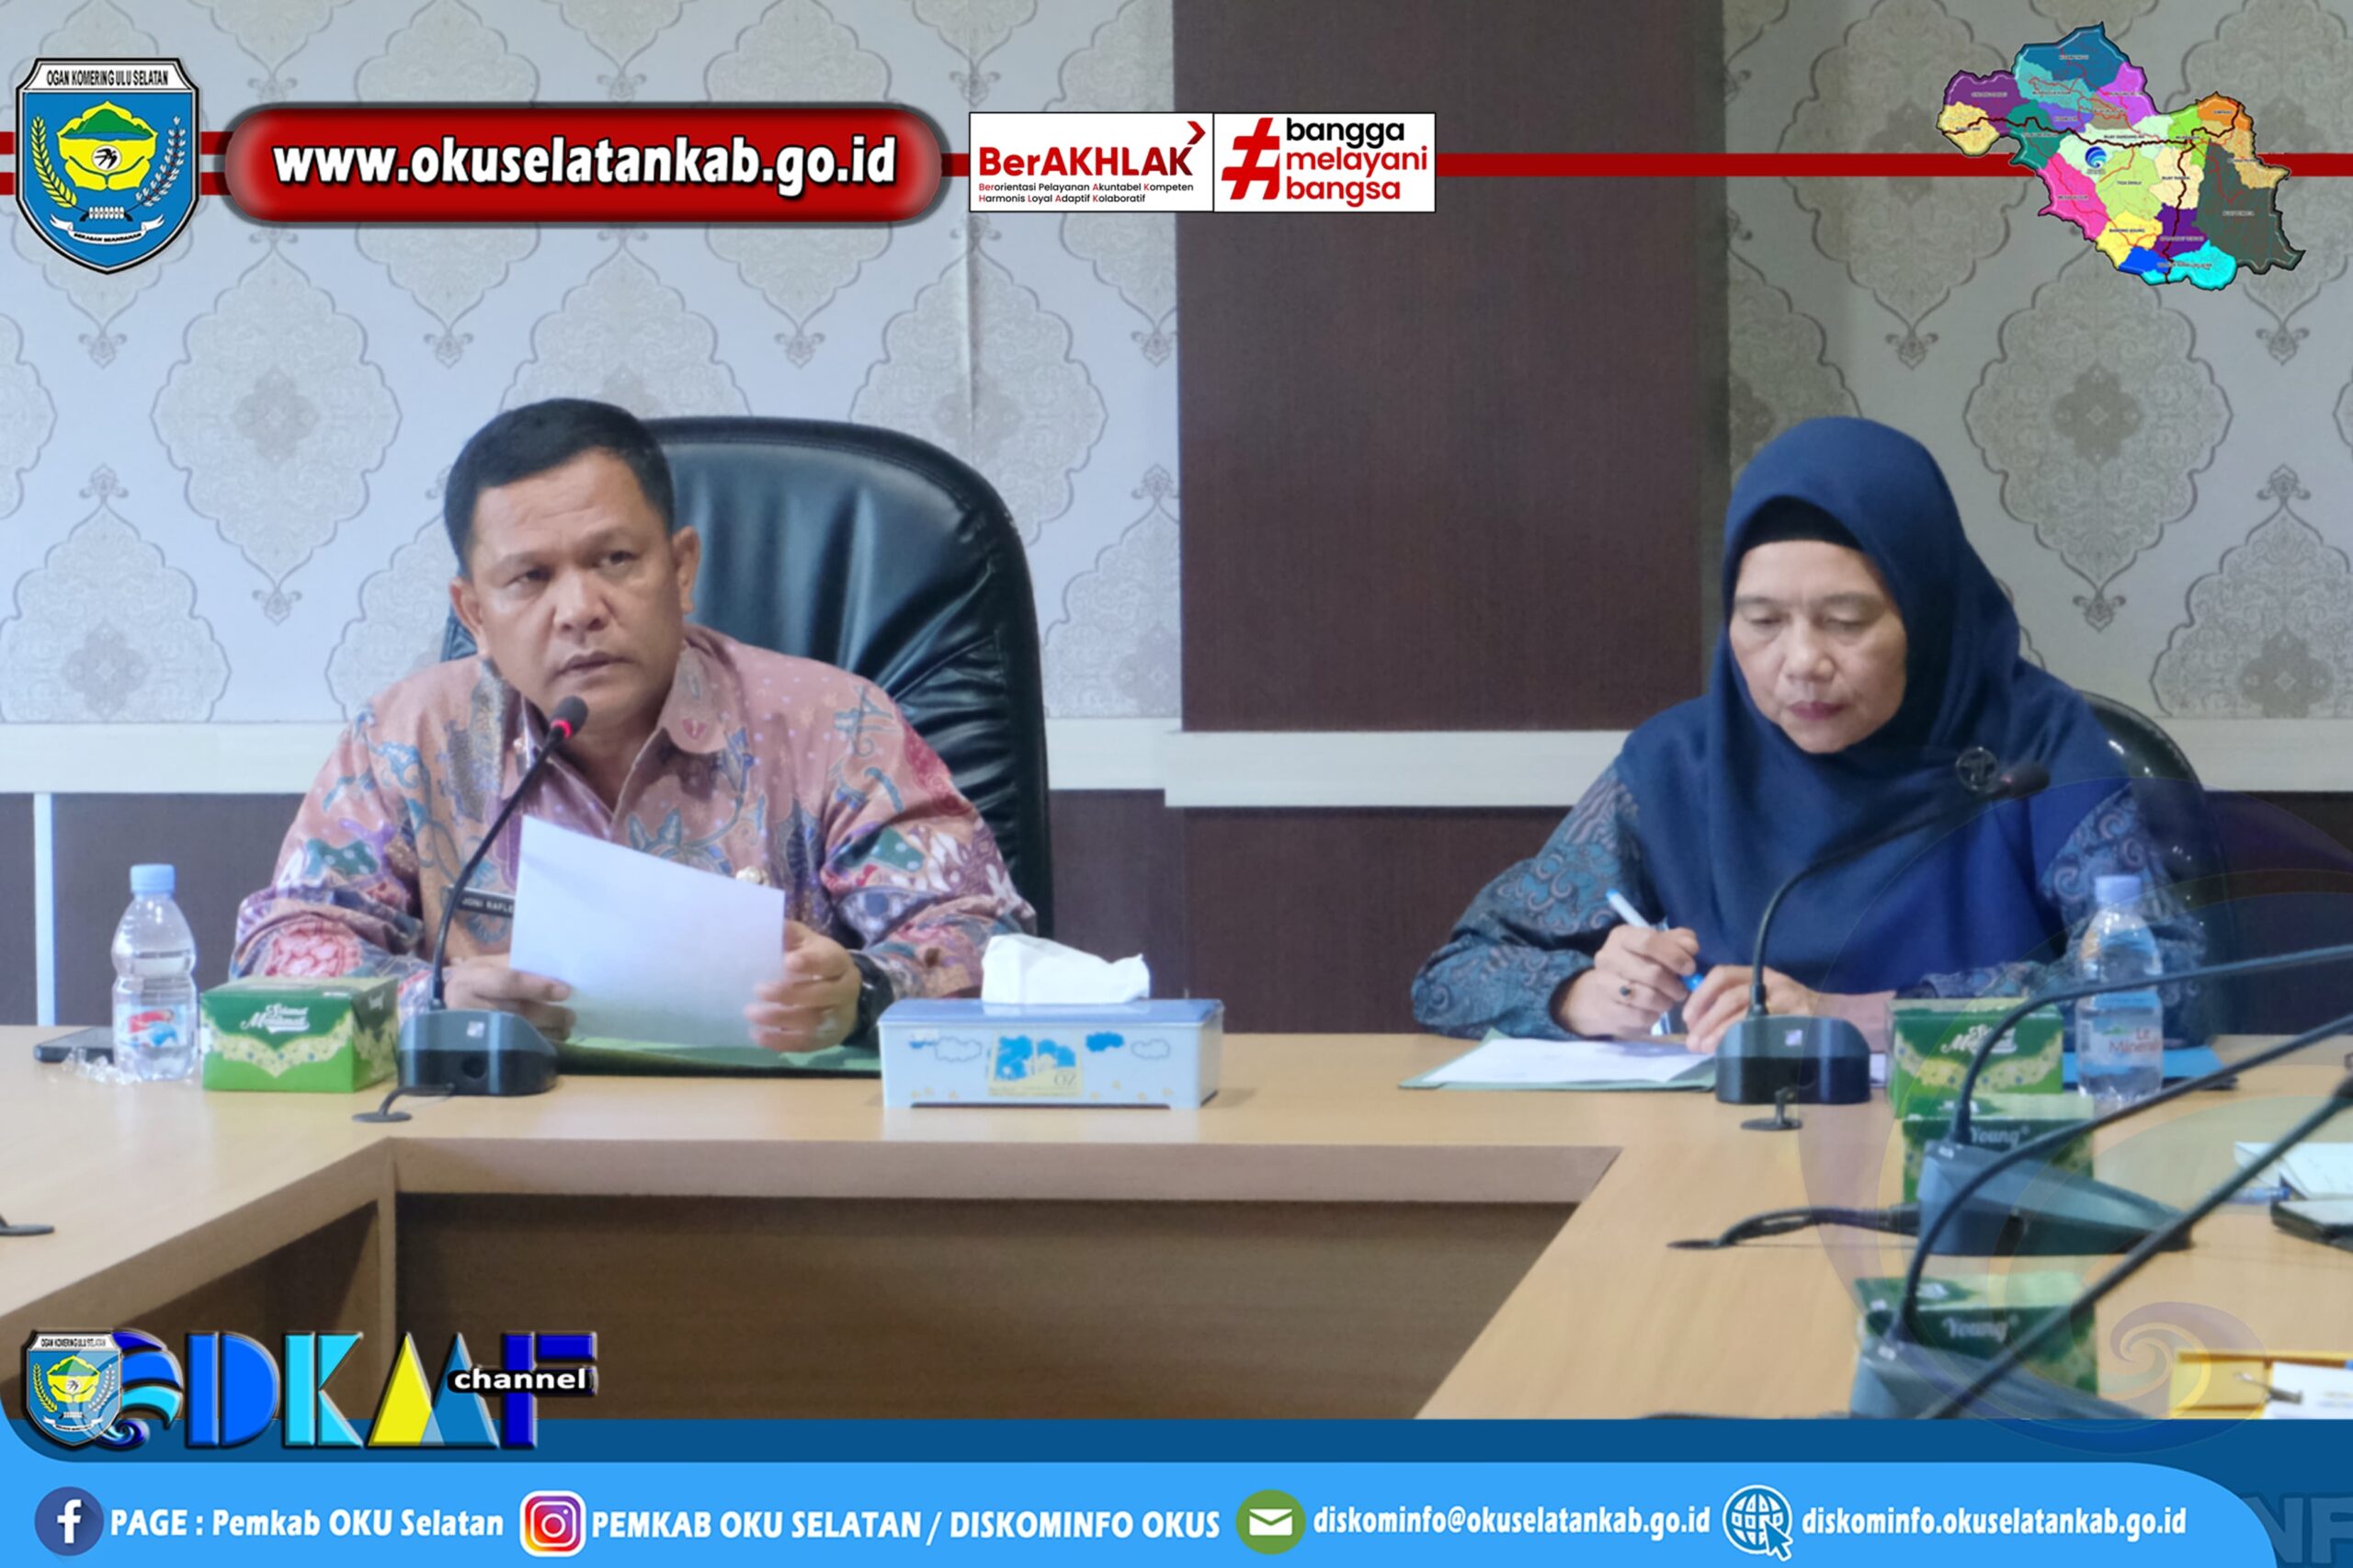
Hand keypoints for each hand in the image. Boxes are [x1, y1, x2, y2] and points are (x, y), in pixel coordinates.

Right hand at [442, 954, 573, 1039]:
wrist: (447, 1004)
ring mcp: (475, 1032)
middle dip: (550, 1014)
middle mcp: (470, 1007)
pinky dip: (540, 1043)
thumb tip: (555, 968)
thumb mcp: (486, 964)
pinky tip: (553, 1037)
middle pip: (517, 1013)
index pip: (508, 983)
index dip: (537, 987)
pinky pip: (517, 1049)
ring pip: (520, 1035)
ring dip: (549, 1032)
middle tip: (571, 1014)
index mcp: (472, 980)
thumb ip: (515, 964)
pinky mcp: (483, 1049)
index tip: (564, 991)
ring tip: (566, 1026)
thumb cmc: (475, 979)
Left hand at [745, 919, 860, 1052]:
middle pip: (822, 995)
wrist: (842, 994)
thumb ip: (791, 935)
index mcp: (840, 963)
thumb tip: (766, 923)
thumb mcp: (808, 944)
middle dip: (789, 994)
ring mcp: (838, 1017)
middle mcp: (844, 991)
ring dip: (779, 1019)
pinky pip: (805, 1043)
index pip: (830, 962)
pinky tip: (758, 1035)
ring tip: (751, 1013)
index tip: (787, 962)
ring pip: (812, 1021)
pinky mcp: (826, 1039)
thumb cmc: (817, 963)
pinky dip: (780, 1041)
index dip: (811, 963)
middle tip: (758, 989)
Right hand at [1555, 923, 1699, 1037]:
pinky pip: (1641, 1016)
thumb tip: (1690, 947)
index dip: (1674, 955)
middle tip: (1681, 990)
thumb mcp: (1657, 948)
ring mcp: (1604, 985)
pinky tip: (1653, 1011)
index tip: (1689, 968)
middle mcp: (1608, 958)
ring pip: (1648, 997)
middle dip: (1674, 985)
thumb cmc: (1636, 967)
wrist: (1601, 997)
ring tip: (1667, 1001)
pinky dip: (1654, 1015)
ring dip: (1665, 1002)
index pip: (1648, 941)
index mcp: (1622, 937)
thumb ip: (1678, 942)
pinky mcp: (1607, 1010)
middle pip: (1652, 973)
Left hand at [1684, 965, 1819, 1052]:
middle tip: (1692, 1041)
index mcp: (1759, 974)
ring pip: (1744, 1013)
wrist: (1837, 1016)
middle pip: (1729, 996)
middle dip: (1706, 1019)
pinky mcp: (1798, 1019)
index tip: (1687, 1018)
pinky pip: (1765, 1029)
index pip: (1722, 975)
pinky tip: (1734, 1050)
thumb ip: (1736, 1006)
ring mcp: (1787, 1000)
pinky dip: (1745, 1039)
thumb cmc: (1794, 1011)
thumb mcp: (1766, 998)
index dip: (1700, 995)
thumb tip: (1699, 1027)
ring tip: (1705, 1048)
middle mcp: (1772, 982)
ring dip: (1720, 1032)